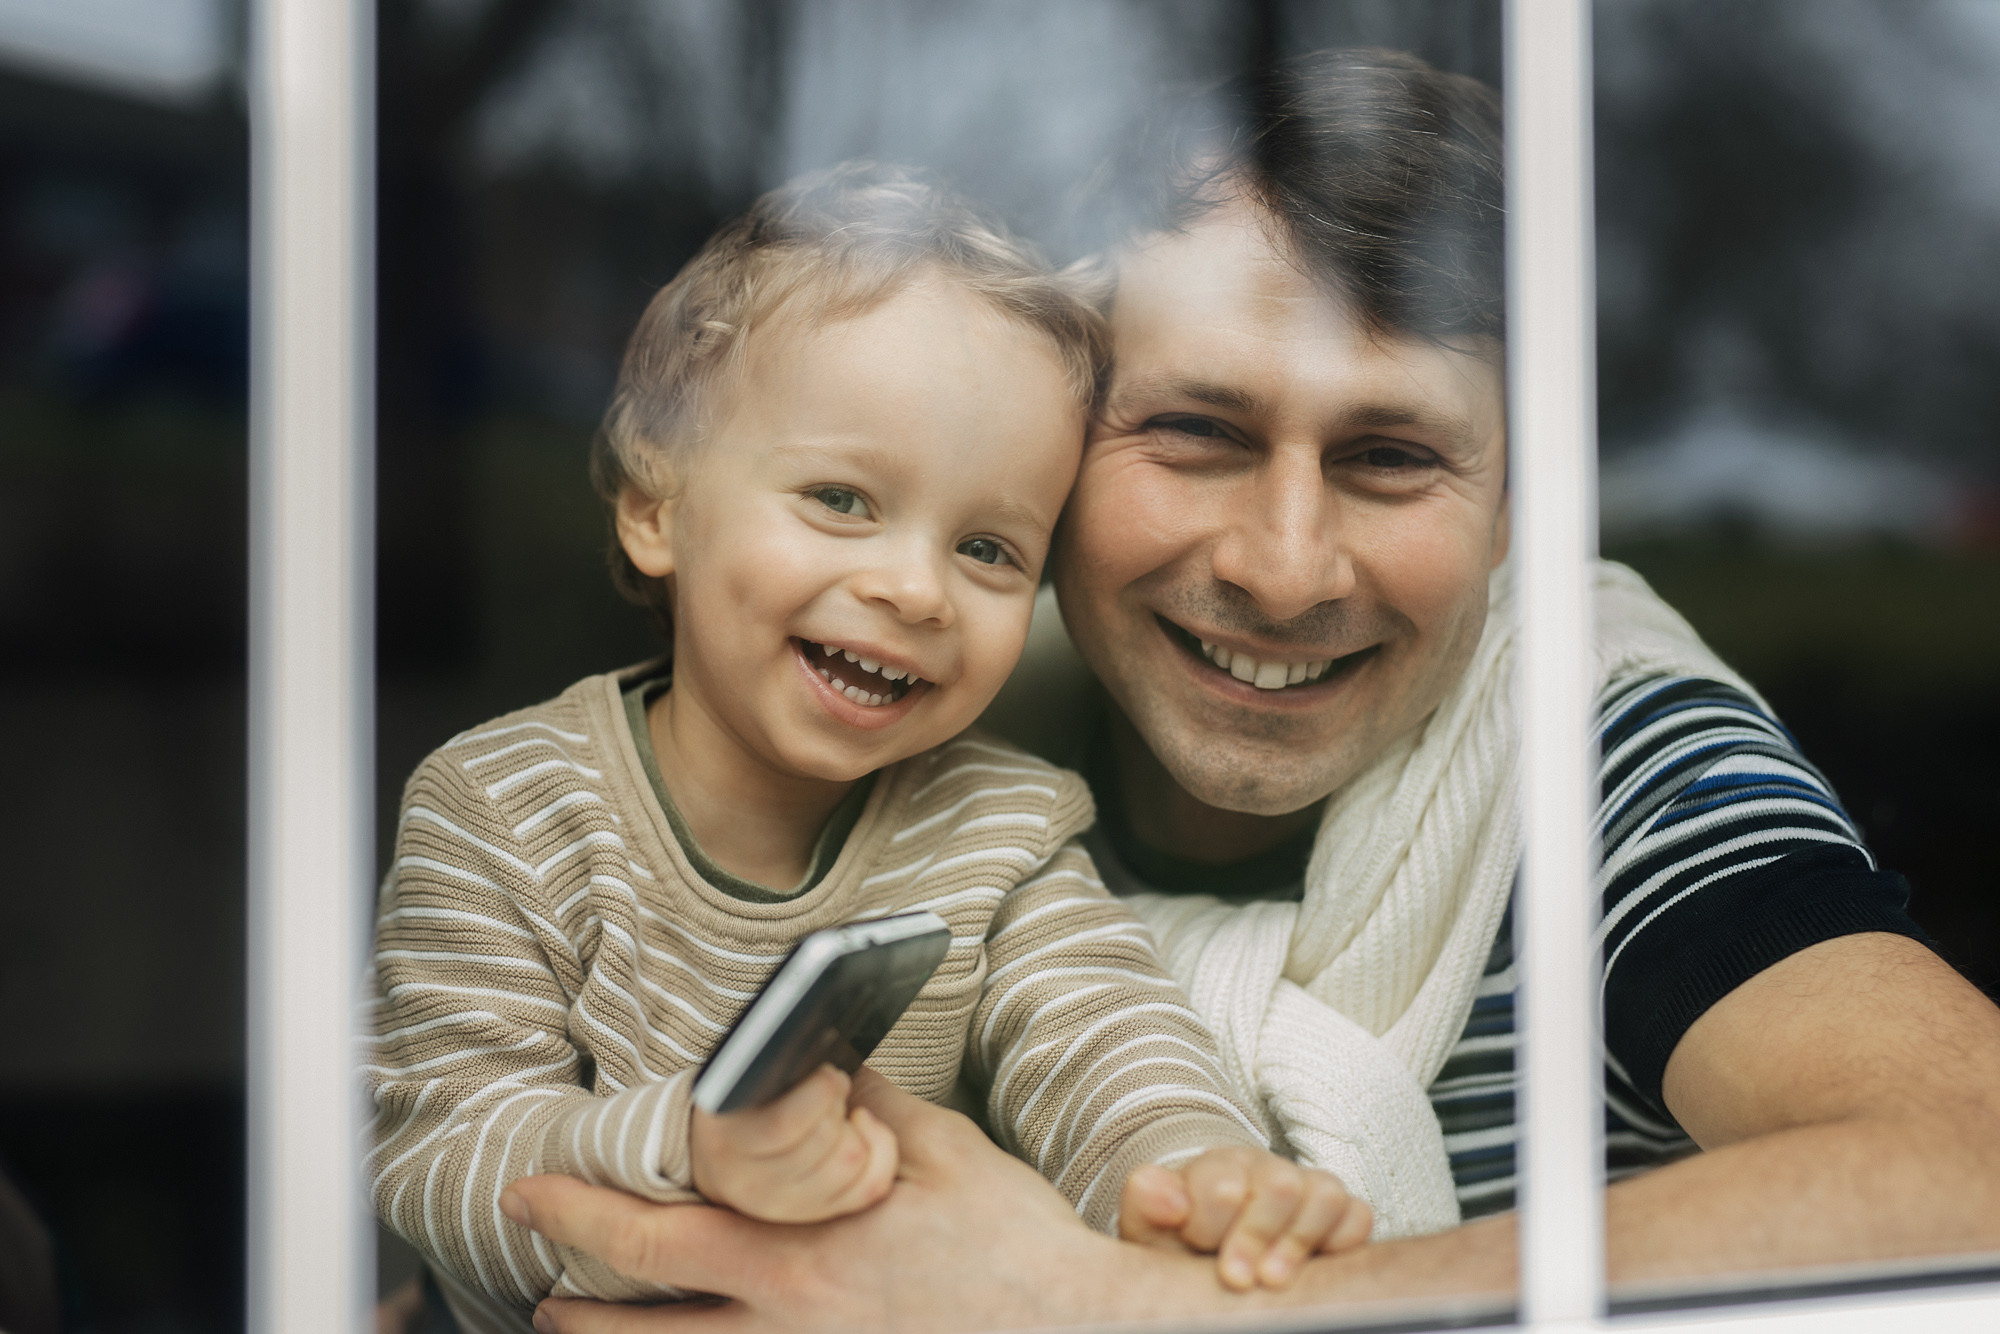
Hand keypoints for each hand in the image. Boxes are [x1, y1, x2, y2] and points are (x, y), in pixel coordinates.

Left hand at [500, 1068, 1227, 1331]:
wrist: (1077, 1331)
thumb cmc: (1016, 1246)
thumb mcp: (945, 1150)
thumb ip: (868, 1109)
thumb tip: (820, 1066)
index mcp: (804, 1245)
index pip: (662, 1230)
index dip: (585, 1212)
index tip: (536, 1191)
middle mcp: (788, 1317)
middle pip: (646, 1313)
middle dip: (573, 1289)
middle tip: (528, 1269)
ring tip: (558, 1326)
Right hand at [689, 1063, 897, 1222]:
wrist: (723, 1155)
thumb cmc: (742, 1104)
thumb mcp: (741, 1083)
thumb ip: (771, 1070)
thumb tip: (825, 1065)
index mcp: (727, 1142)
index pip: (783, 1126)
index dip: (819, 1094)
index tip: (831, 1074)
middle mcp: (753, 1185)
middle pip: (825, 1143)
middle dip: (837, 1104)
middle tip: (834, 1083)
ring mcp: (785, 1207)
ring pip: (851, 1163)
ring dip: (856, 1126)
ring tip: (841, 1109)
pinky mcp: (817, 1214)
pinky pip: (870, 1187)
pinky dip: (880, 1151)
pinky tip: (862, 1128)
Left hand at [1119, 1147, 1371, 1290]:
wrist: (1208, 1249)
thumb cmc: (1181, 1242)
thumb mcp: (1151, 1227)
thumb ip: (1148, 1203)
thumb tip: (1170, 1198)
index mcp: (1215, 1169)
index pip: (1221, 1179)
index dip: (1210, 1219)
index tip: (1197, 1248)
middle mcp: (1263, 1171)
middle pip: (1278, 1183)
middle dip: (1256, 1234)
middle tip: (1235, 1279)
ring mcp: (1304, 1188)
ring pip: (1323, 1194)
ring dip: (1298, 1241)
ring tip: (1274, 1281)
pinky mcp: (1340, 1213)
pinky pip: (1356, 1215)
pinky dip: (1341, 1241)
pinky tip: (1316, 1270)